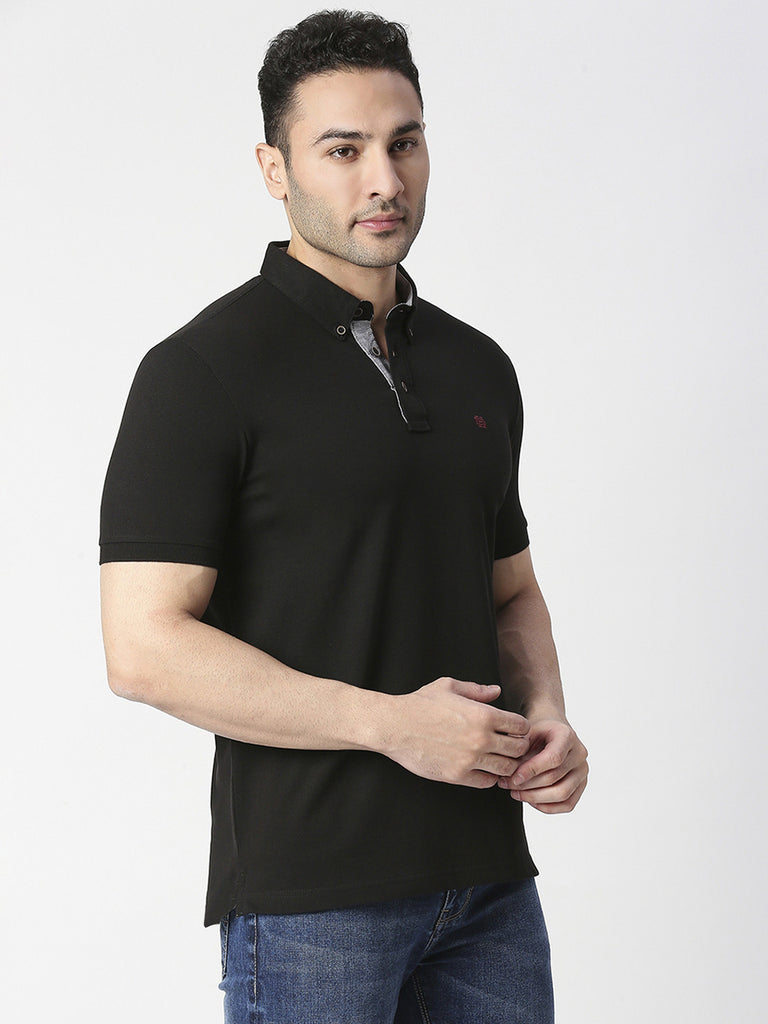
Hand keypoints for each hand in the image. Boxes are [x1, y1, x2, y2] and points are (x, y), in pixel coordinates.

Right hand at [385, 678, 530, 788]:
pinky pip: (486, 781)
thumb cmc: (420, 704)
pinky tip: (483, 768)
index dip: (520, 727)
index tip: (514, 729)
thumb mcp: (449, 687)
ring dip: (506, 763)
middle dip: (518, 746)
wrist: (395, 726)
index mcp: (483, 715)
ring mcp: (470, 759)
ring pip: (506, 768)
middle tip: (510, 745)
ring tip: (498, 758)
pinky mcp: (458, 775)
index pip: (520, 726)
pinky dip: (489, 776)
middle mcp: (481, 739)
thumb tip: (496, 691)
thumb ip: (476, 690)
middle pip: (518, 749)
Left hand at [497, 718, 587, 812]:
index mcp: (567, 735)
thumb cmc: (538, 732)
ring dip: (535, 798)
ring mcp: (582, 771)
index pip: (553, 758)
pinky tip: (530, 800)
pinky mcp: (581, 785)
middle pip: (555, 777)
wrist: (552, 732)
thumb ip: (519, 749)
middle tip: (507, 785)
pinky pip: (567, 804)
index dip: (532, 770)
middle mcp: (579, 754)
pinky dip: (547, 807)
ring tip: (516, 793)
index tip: (514, 778)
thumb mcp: (527, 732)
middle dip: (527, 786)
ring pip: (562, 794)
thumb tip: (508, 772)